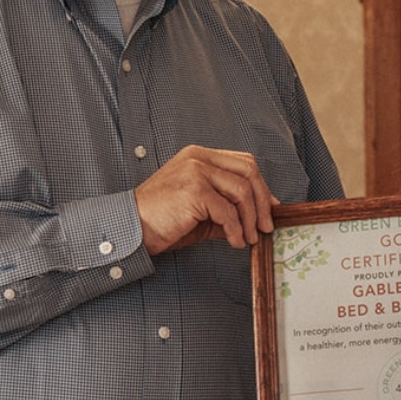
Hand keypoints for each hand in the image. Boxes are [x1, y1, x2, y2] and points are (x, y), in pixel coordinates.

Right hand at [134, 145, 277, 253]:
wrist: (131, 228)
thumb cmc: (162, 220)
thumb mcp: (201, 212)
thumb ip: (227, 210)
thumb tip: (256, 220)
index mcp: (199, 156)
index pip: (243, 163)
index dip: (262, 186)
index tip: (269, 208)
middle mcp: (198, 158)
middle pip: (248, 171)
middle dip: (263, 201)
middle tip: (265, 227)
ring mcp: (195, 171)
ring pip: (242, 191)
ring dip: (250, 219)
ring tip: (249, 238)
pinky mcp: (193, 190)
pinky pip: (227, 211)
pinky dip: (235, 229)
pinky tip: (234, 242)